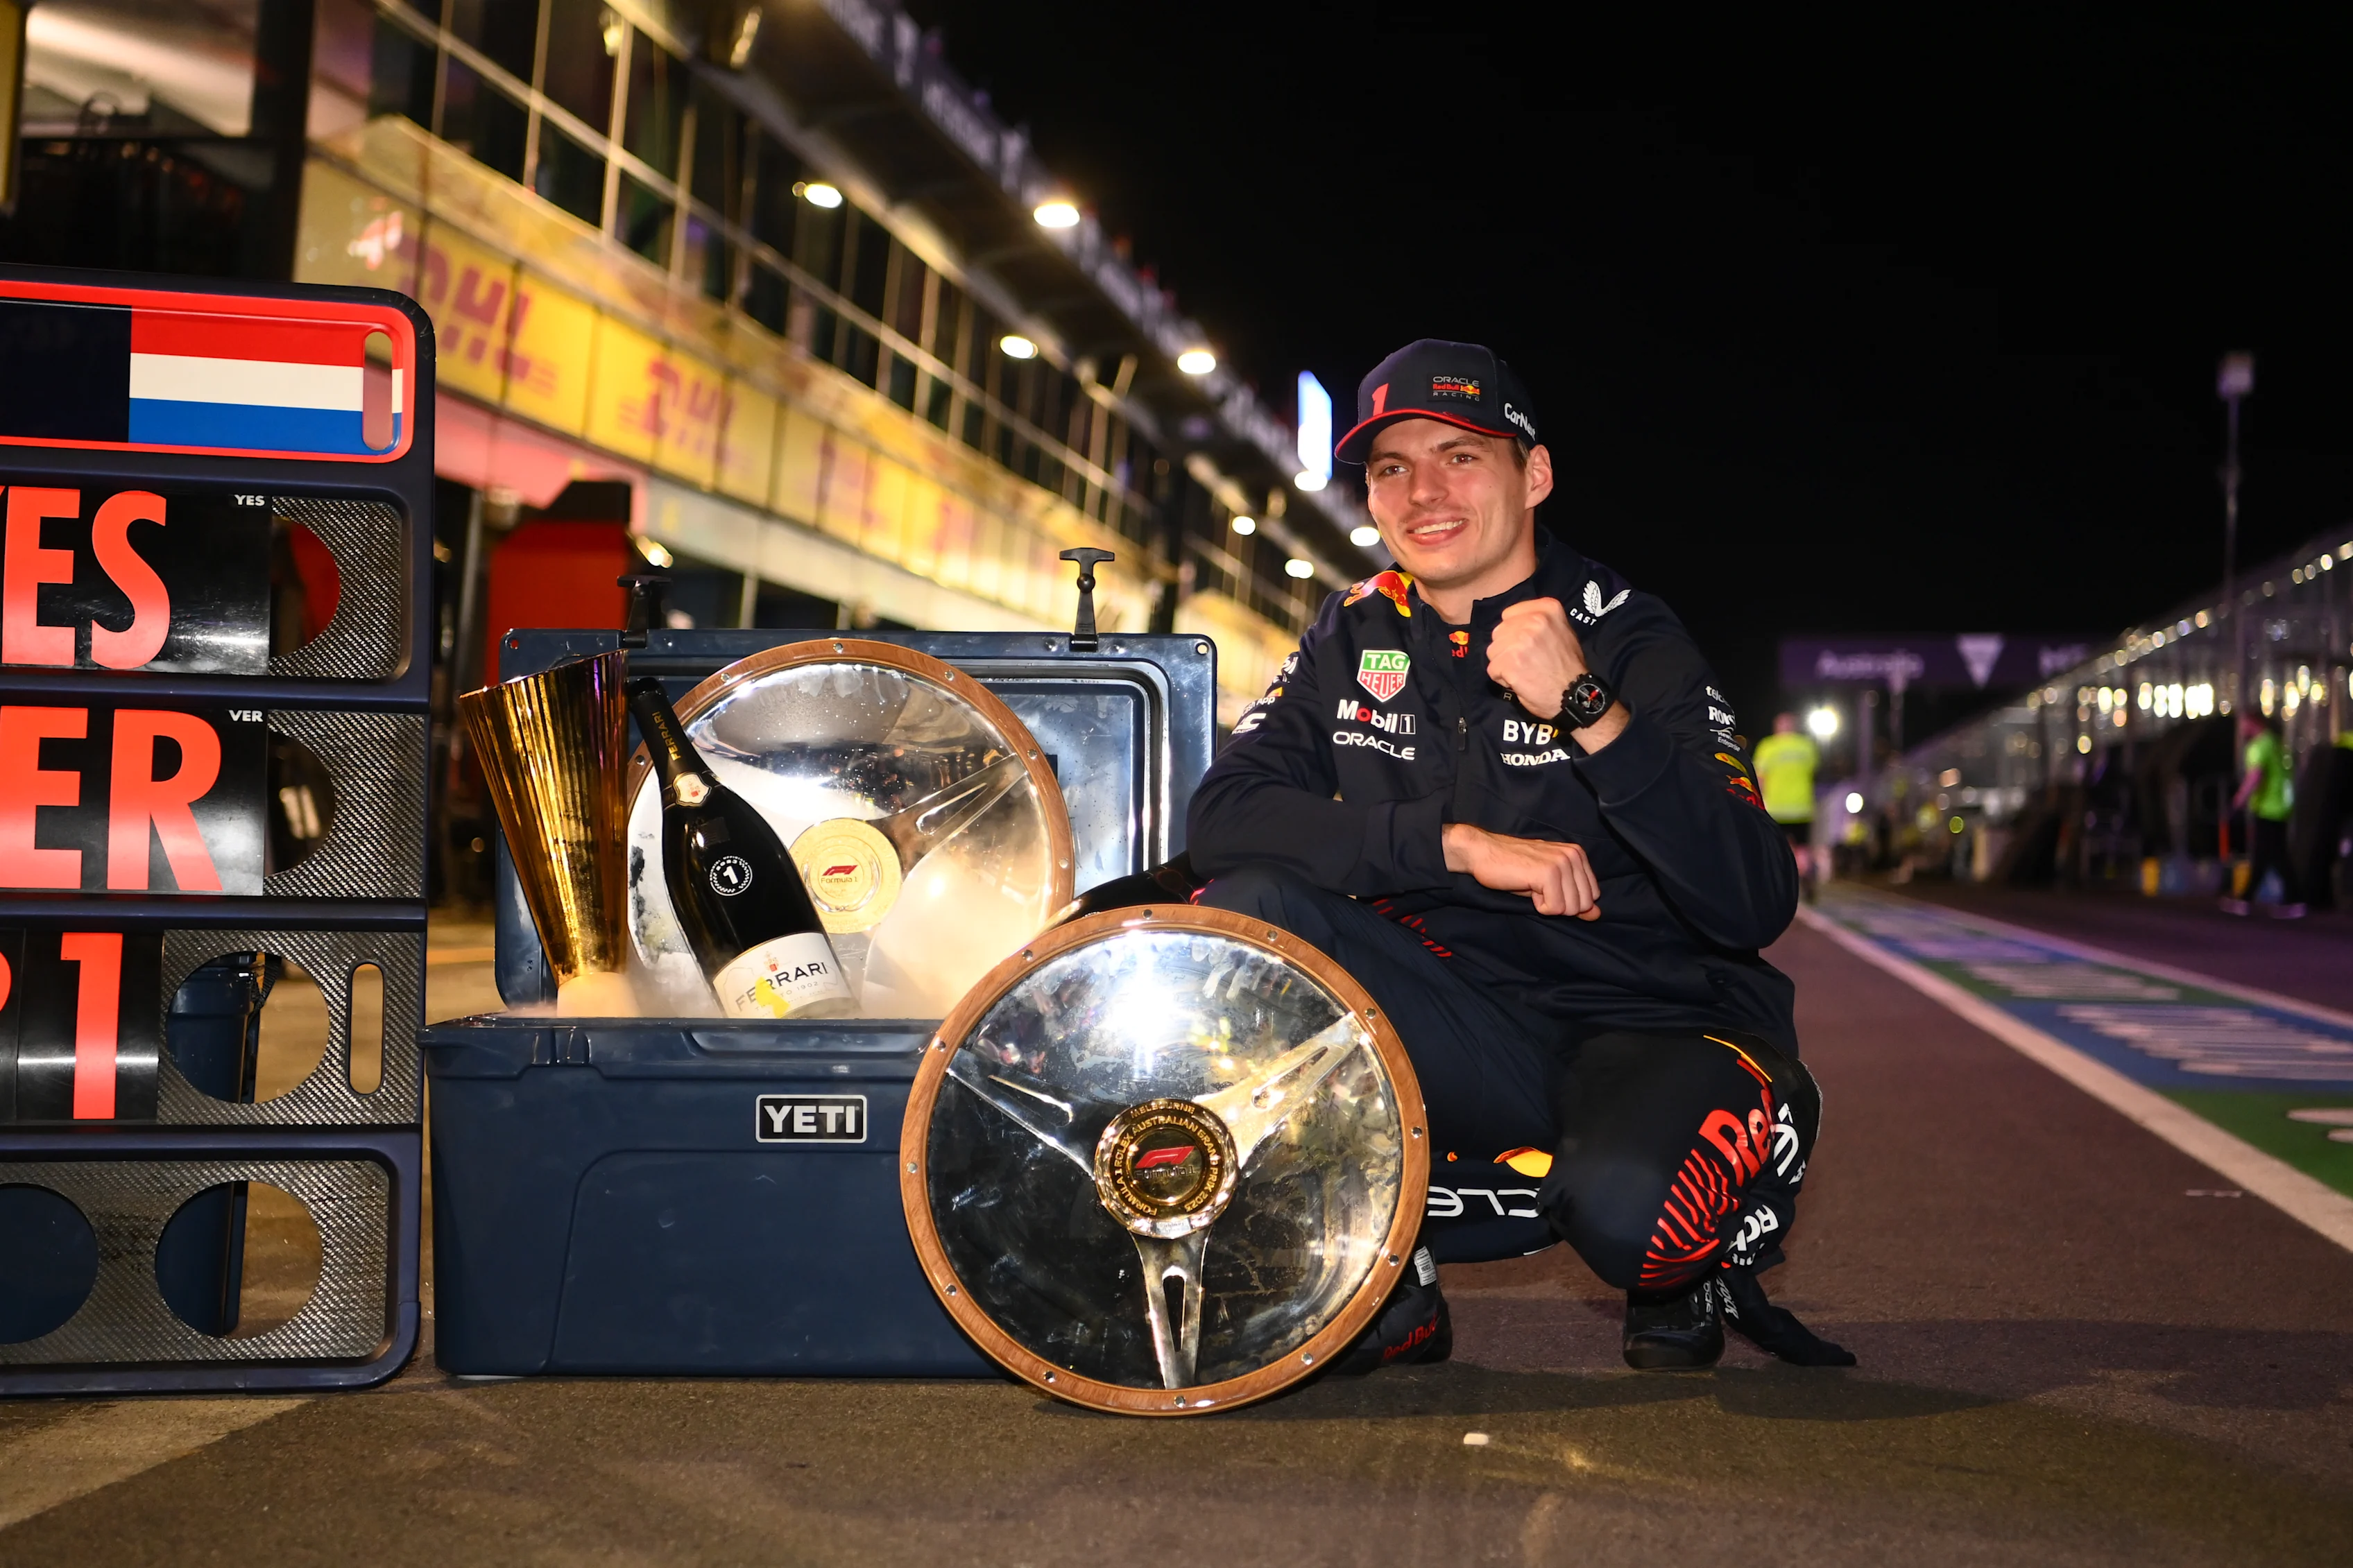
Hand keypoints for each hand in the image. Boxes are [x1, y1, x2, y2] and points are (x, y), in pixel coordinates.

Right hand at [1443, 823, 1601, 919]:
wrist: (1483, 853)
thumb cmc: (1514, 868)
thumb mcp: (1549, 883)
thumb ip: (1575, 897)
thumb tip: (1596, 915)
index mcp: (1577, 854)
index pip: (1592, 895)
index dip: (1568, 900)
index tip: (1547, 887)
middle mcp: (1573, 856)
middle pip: (1583, 904)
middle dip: (1560, 905)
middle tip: (1539, 889)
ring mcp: (1562, 863)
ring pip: (1570, 908)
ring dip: (1548, 905)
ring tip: (1532, 886)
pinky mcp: (1548, 873)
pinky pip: (1554, 908)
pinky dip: (1538, 906)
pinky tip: (1527, 888)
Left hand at [1487, 599, 1586, 719]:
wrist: (1574, 694)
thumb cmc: (1569, 666)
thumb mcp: (1563, 632)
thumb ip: (1541, 622)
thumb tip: (1517, 623)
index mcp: (1548, 609)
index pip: (1509, 614)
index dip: (1513, 631)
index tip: (1524, 643)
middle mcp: (1534, 620)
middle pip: (1499, 631)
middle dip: (1506, 648)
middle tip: (1524, 661)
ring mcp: (1521, 640)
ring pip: (1494, 650)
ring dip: (1504, 663)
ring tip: (1523, 671)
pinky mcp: (1510, 661)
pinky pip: (1492, 668)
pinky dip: (1502, 678)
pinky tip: (1519, 681)